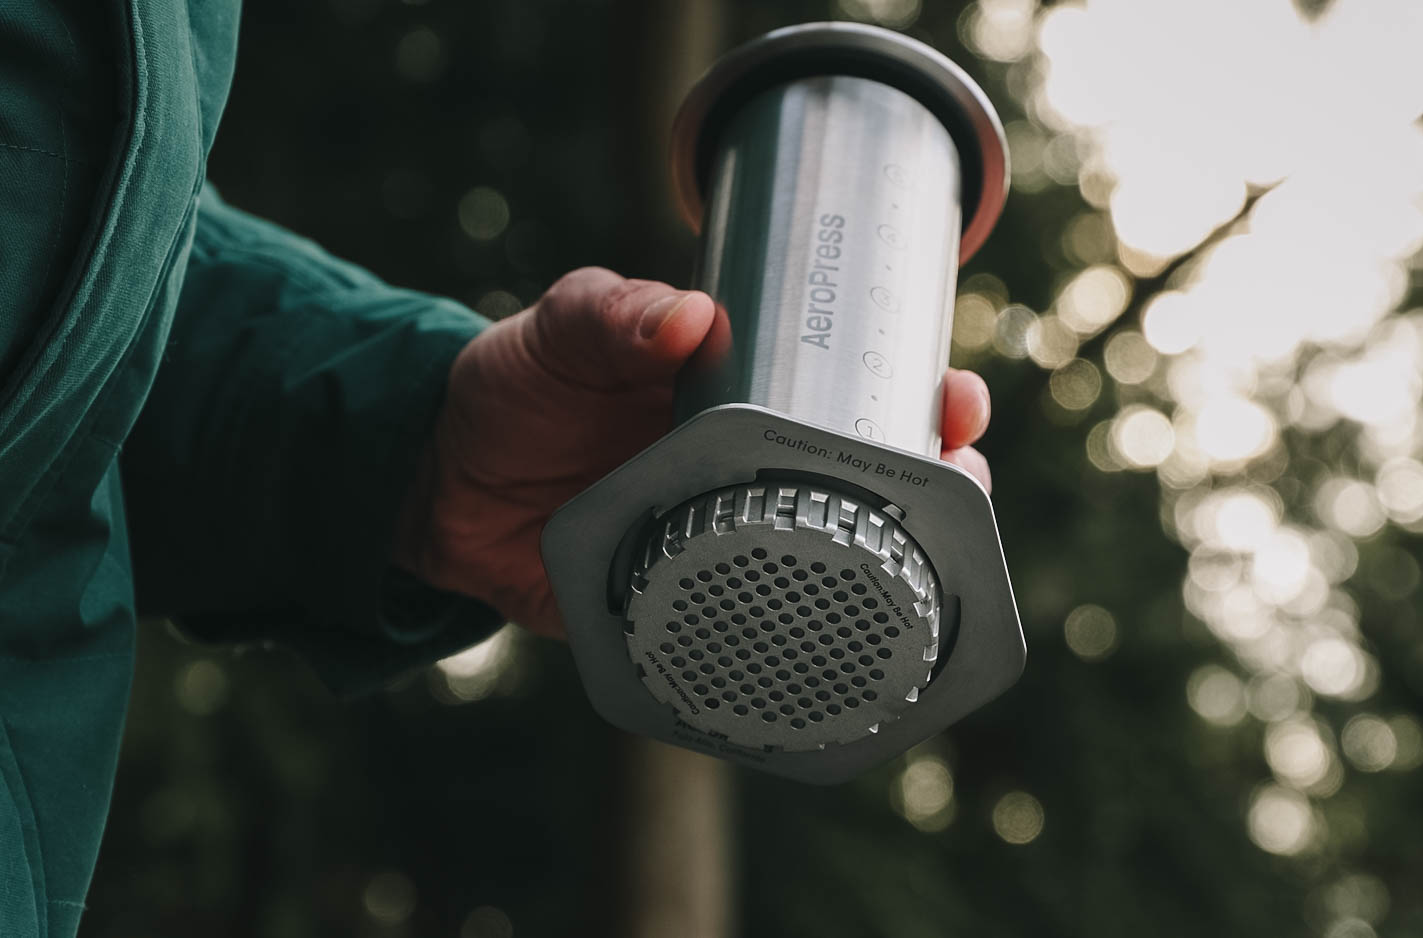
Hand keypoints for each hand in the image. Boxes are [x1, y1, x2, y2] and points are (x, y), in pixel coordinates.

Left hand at [394, 267, 992, 637]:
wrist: (438, 493)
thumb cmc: (513, 392)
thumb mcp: (557, 335)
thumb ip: (609, 315)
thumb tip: (689, 316)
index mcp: (739, 390)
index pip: (853, 382)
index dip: (916, 391)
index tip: (954, 396)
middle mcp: (748, 465)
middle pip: (869, 474)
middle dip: (932, 481)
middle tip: (961, 480)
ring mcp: (726, 539)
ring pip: (837, 555)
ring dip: (894, 562)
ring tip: (933, 561)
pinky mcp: (695, 607)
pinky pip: (769, 628)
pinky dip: (813, 644)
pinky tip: (852, 655)